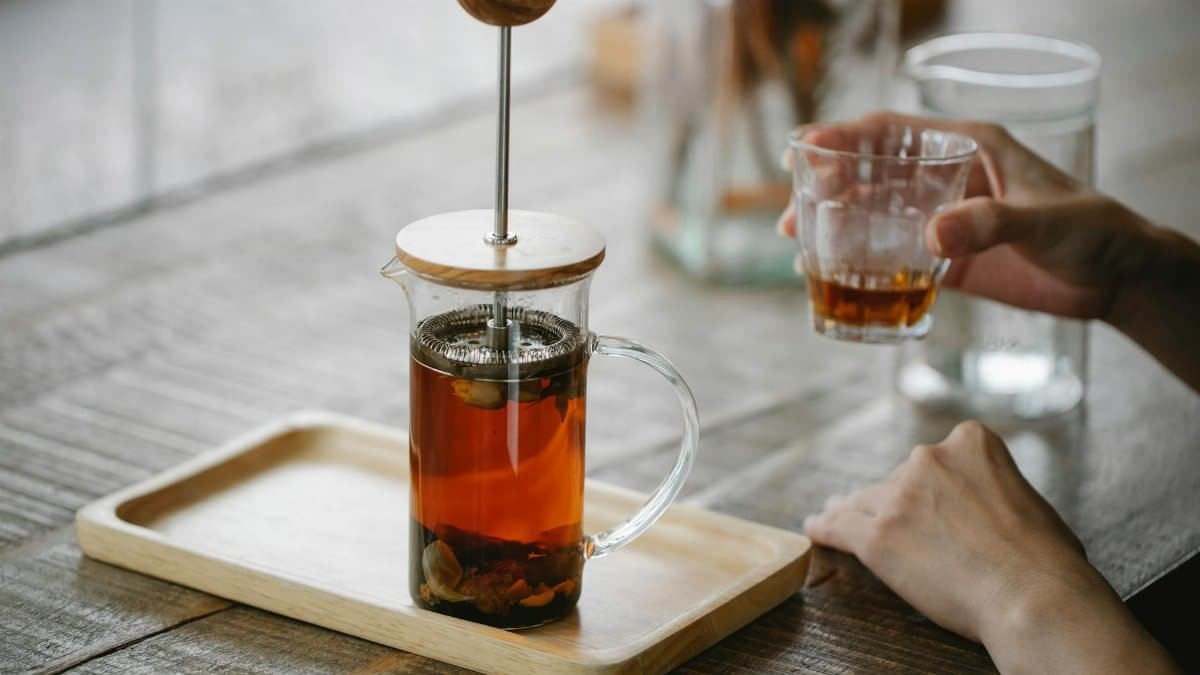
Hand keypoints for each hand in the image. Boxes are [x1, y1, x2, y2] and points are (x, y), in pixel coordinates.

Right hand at [780, 112, 1154, 319]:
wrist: (1118, 280)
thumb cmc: (1092, 231)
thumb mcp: (1042, 220)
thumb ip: (988, 223)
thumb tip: (930, 234)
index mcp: (969, 147)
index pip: (892, 132)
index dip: (843, 138)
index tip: (803, 152)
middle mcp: (948, 178)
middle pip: (872, 173)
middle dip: (826, 188)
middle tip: (790, 214)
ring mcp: (946, 219)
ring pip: (876, 214)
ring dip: (836, 225)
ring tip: (797, 243)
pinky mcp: (950, 258)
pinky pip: (894, 256)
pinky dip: (861, 264)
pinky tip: (832, 277)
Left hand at [804, 421, 1177, 673]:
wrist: (1033, 595)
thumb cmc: (1046, 561)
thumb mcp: (1027, 496)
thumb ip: (994, 488)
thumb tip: (991, 504)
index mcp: (971, 442)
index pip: (938, 457)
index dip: (932, 484)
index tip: (930, 499)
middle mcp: (929, 459)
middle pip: (899, 479)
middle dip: (897, 501)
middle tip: (899, 526)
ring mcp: (899, 495)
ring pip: (865, 501)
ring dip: (852, 510)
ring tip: (835, 513)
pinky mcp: (876, 534)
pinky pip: (840, 526)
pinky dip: (826, 528)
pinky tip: (816, 528)